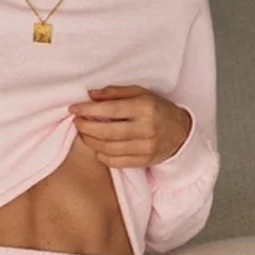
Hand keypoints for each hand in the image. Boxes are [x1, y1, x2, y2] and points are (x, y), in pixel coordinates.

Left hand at [69, 85, 191, 167]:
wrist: (181, 132)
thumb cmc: (158, 109)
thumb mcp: (141, 94)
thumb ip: (115, 93)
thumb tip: (90, 95)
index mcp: (144, 108)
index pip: (110, 110)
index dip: (88, 110)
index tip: (74, 109)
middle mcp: (146, 128)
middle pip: (106, 132)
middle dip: (86, 127)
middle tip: (77, 122)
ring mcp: (145, 147)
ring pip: (109, 149)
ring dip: (91, 142)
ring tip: (84, 134)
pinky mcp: (144, 161)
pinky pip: (116, 162)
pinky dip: (102, 156)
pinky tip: (97, 148)